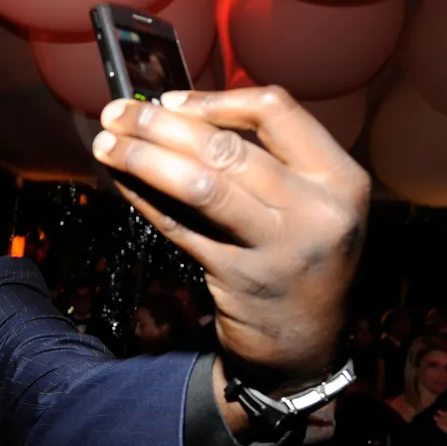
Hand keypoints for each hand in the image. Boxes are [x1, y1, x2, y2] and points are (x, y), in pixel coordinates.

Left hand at [93, 87, 367, 382]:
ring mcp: (279, 248)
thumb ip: (264, 162)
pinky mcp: (239, 279)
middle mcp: (317, 210)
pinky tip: (120, 183)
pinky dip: (145, 201)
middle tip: (116, 113)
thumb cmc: (298, 260)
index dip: (214, 100)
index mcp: (340, 178)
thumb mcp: (308, 206)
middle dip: (161, 126)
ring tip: (106, 144)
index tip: (167, 100)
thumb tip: (176, 114)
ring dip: (144, 160)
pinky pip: (180, 229)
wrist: (307, 346)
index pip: (276, 111)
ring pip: (200, 186)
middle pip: (227, 147)